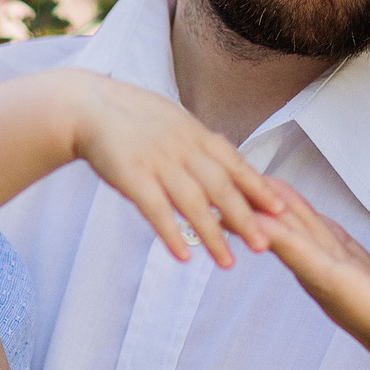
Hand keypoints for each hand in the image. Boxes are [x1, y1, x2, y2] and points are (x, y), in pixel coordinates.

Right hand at [53, 70, 282, 266]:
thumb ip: (200, 142)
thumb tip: (227, 155)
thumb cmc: (132, 117)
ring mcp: (158, 162)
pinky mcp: (132, 176)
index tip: (282, 210)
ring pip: (193, 203)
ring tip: (228, 263)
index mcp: (196, 135)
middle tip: (265, 245)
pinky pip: (155, 209)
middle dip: (245, 218)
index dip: (259, 188)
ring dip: (213, 235)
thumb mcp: (175, 120)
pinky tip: (184, 256)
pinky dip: (171, 233)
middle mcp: (183, 148)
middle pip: (221, 188)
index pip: (235, 164)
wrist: (87, 106)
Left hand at [257, 192, 369, 369]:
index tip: (254, 209)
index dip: (293, 243)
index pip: (336, 283)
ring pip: (346, 290)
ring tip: (280, 202)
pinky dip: (347, 263)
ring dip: (312, 246)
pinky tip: (335, 241)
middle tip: (253, 186)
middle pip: (329, 284)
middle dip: (290, 234)